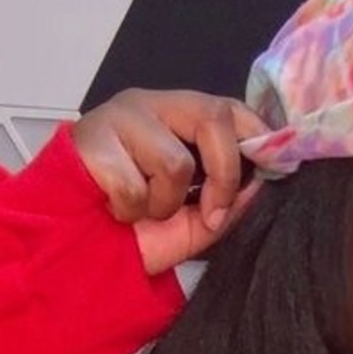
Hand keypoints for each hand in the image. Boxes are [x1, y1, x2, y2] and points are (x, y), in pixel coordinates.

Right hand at [70, 89, 268, 274]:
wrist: (78, 246)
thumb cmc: (135, 232)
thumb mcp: (193, 224)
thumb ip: (228, 204)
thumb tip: (262, 185)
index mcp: (179, 119)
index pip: (229, 108)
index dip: (257, 135)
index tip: (274, 170)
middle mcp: (152, 106)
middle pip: (211, 117)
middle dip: (223, 175)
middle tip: (209, 214)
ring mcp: (120, 117)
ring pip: (174, 161)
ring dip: (163, 204)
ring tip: (141, 211)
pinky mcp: (91, 138)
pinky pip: (133, 184)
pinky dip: (129, 211)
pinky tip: (113, 210)